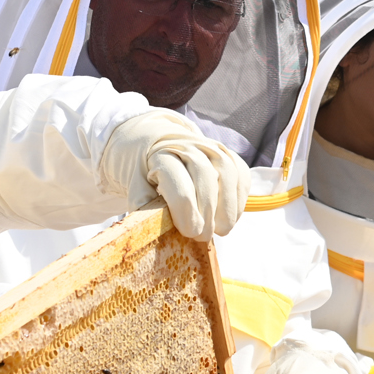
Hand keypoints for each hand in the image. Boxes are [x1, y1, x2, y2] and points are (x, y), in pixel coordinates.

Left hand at [101, 111, 251, 239]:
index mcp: (162, 154)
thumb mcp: (133, 180)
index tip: (189, 233)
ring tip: (222, 230)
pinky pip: (241, 174)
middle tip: (203, 236)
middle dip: (208, 213)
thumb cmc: (144, 165)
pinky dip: (239, 198)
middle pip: (207, 180)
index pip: (180, 187)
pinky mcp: (228, 153)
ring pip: (228, 174)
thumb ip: (141, 200)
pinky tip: (231, 216)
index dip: (187, 215)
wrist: (156, 138)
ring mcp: (212, 147)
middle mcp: (189, 146)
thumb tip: (147, 225)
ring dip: (229, 207)